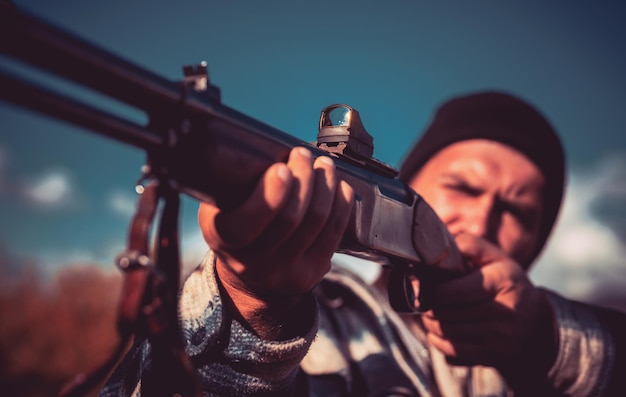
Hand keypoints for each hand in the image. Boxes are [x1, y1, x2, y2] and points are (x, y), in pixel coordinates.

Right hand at [198, 147, 353, 337]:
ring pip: (315, 222)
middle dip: (303, 178)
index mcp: (223, 240)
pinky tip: (341, 187)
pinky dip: (341, 205)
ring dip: (325, 186)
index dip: (269, 195)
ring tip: (324, 164)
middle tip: (304, 154)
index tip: (281, 167)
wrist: (252, 278)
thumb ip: (232, 185)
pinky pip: (333, 234)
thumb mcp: (219, 209)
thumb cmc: (238, 226)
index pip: (245, 223)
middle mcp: (251, 263)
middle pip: (289, 218)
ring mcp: (283, 272)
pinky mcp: (311, 274)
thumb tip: (264, 144)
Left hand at [421, 232, 557, 386]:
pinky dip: (438, 342)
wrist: (537, 325)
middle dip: (429, 307)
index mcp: (503, 282)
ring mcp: (500, 337)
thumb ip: (471, 246)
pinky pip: (453, 351)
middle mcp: (505, 311)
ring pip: (447, 332)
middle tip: (423, 301)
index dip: (434, 291)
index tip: (426, 287)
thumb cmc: (508, 285)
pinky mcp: (493, 356)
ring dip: (430, 324)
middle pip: (448, 313)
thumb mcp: (497, 259)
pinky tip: (438, 332)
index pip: (455, 291)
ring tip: (429, 314)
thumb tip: (442, 245)